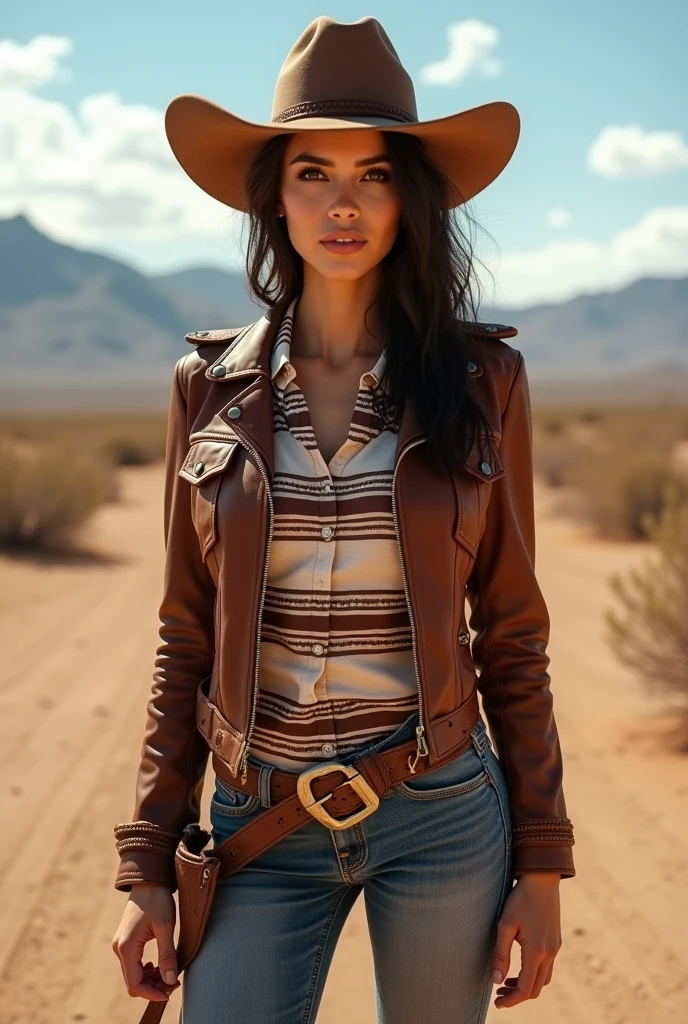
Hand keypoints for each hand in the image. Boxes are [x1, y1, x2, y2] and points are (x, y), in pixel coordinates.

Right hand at [111, 884, 180, 1001]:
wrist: (148, 880)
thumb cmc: (157, 899)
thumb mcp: (165, 926)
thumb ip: (167, 955)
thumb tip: (170, 981)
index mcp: (126, 947)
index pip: (135, 984)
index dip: (152, 993)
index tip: (171, 991)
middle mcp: (119, 949)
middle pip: (133, 981)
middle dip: (153, 987)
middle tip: (174, 981)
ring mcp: (120, 945)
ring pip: (133, 974)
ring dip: (151, 979)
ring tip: (169, 973)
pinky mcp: (125, 941)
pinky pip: (133, 964)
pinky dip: (146, 969)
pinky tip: (159, 964)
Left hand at [489, 872, 561, 1008]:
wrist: (542, 878)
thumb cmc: (520, 899)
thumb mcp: (505, 925)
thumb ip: (500, 954)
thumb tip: (495, 981)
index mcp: (537, 952)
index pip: (525, 989)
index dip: (511, 1000)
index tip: (497, 1003)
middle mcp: (550, 953)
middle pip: (536, 988)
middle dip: (518, 995)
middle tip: (498, 993)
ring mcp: (555, 947)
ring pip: (544, 979)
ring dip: (527, 985)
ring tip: (507, 981)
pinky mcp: (556, 940)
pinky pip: (547, 966)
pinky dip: (534, 973)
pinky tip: (520, 964)